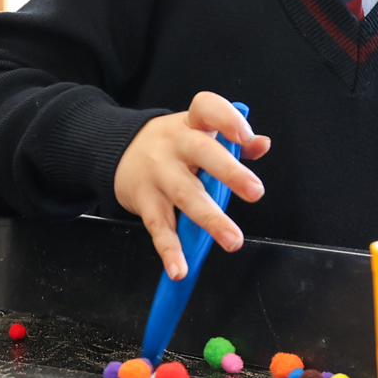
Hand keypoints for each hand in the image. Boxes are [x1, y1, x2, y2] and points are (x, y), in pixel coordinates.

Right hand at [113, 91, 271, 280]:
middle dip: (230, 172)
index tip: (245, 136)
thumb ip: (232, 140)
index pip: (207, 109)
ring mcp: (158, 173)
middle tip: (255, 192)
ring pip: (185, 195)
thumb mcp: (198, 131)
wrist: (115, 149)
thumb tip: (262, 145)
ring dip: (210, 220)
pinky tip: (179, 268)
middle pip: (202, 153)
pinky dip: (169, 250)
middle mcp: (174, 145)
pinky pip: (159, 226)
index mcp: (191, 124)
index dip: (227, 120)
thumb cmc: (172, 143)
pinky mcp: (144, 200)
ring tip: (232, 240)